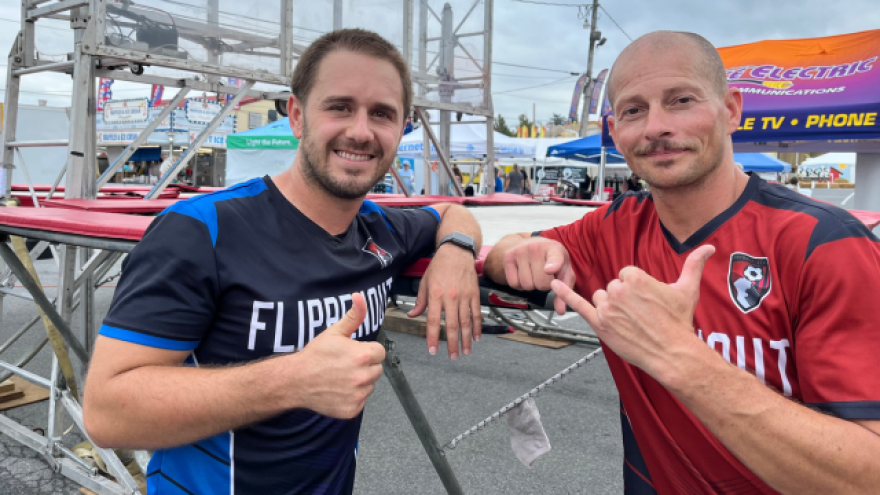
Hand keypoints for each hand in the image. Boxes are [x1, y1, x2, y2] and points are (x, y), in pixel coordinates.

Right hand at [292, 293, 385, 418]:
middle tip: (345, 365)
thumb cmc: (315, 355)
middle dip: (365, 366)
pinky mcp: (352, 410)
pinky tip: (338, 390)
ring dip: (360, 382)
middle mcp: (363, 376)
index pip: (380, 352)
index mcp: (363, 355)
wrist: (295, 380)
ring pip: (370, 385)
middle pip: (377, 369)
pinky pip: (361, 401)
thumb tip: (360, 296)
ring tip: (340, 377)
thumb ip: (353, 316)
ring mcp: (358, 395)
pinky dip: (353, 397)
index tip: (353, 352)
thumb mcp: (334, 332)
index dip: (367, 351)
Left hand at [408, 244, 480, 358]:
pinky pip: (476, 313)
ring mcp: (464, 296)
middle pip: (451, 325)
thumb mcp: (425, 282)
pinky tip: (477, 336)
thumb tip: (412, 315)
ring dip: (466, 339)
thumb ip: (420, 301)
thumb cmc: (439, 266)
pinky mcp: (474, 294)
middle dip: (452, 343)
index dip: (432, 337)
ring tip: (466, 351)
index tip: (433, 350)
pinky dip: (477, 326)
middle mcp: (450, 298)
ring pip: (466, 322)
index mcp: (435, 295)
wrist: (456, 251)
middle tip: (453, 356)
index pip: (433, 321)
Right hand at [502, 237, 575, 313]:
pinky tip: (524, 275)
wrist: (533, 245)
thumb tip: (560, 311)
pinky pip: (513, 283)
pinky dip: (519, 285)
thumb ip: (564, 289)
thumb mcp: (563, 271)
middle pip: (540, 283)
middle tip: (544, 276)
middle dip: (543, 286)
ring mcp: (520, 251)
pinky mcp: (508, 257)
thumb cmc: (552, 260)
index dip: (553, 265)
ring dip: (531, 285)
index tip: (549, 270)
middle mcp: (536, 247)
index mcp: (555, 249)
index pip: (554, 259)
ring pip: (527, 285)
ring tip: (534, 274)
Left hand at [550, 245, 714, 381]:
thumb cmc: (679, 322)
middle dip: (623, 298)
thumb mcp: (687, 289)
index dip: (635, 288)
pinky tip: (553, 284)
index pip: (625, 274)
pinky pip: (578, 304)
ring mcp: (607, 307)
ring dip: (610, 306)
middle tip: (640, 314)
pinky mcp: (599, 323)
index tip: (646, 301)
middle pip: (612, 286)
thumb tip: (709, 247)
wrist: (672, 352)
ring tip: (629, 320)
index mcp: (634, 276)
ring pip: (601, 297)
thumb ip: (694, 264)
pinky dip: (565, 294)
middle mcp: (617, 289)